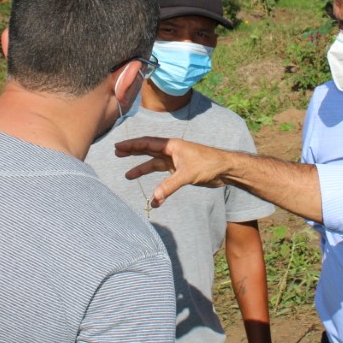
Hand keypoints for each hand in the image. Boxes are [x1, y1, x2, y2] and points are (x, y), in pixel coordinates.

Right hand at [115, 136, 236, 206]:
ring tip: (128, 175)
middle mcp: (172, 152)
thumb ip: (170, 186)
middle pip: (148, 151)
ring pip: (155, 165)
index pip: (148, 144)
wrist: (224, 169)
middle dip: (133, 152)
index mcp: (172, 146)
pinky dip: (160, 188)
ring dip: (142, 169)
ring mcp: (176, 162)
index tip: (119, 146)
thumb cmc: (208, 165)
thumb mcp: (187, 174)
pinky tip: (156, 199)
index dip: (132, 145)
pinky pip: (165, 179)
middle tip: (117, 152)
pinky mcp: (181, 172)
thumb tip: (155, 198)